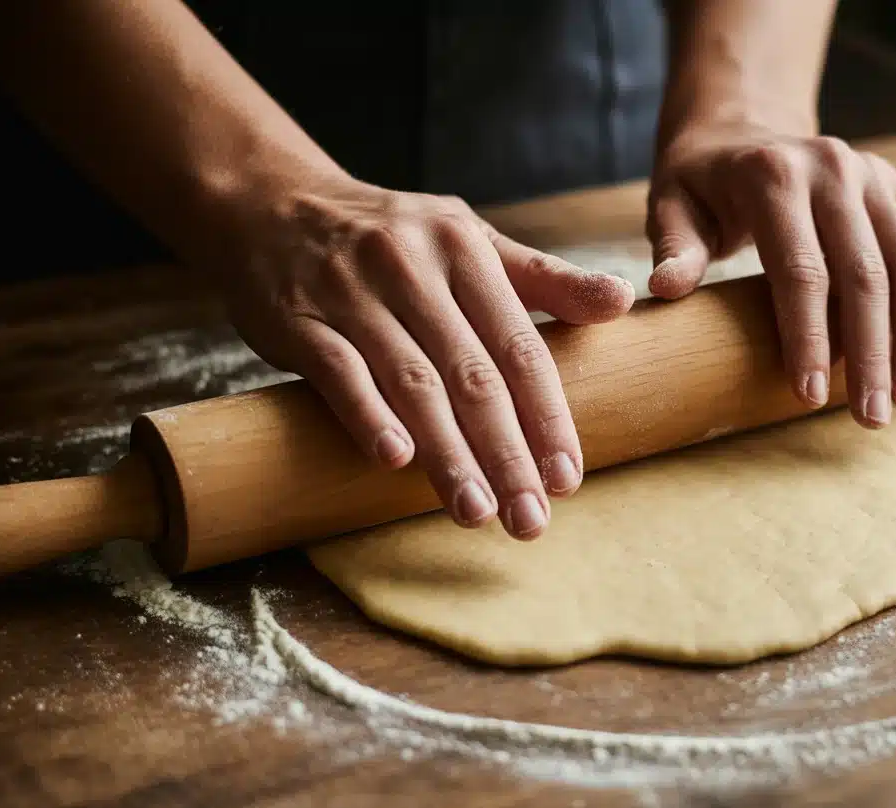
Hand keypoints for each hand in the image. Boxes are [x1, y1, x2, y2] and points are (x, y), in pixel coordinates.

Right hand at [219, 172, 634, 539]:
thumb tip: (623, 301)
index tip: (568, 477)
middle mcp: (412, 267)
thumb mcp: (468, 239)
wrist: (273, 202)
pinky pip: (338, 372)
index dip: (547, 415)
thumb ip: (543, 278)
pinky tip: (396, 461)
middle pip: (472, 374)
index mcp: (465, 249)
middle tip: (530, 518)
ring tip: (476, 511)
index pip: (519, 345)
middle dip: (506, 452)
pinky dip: (368, 416)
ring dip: (447, 453)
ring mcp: (352, 293)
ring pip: (412, 382)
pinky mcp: (297, 319)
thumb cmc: (391, 235)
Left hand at [646, 124, 895, 428]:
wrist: (738, 127)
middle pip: (865, 273)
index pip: (800, 270)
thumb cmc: (699, 183)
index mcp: (774, 177)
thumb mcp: (670, 206)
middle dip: (872, 352)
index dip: (809, 336)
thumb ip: (674, 248)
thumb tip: (664, 290)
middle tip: (872, 417)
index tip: (811, 396)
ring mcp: (871, 173)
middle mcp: (832, 168)